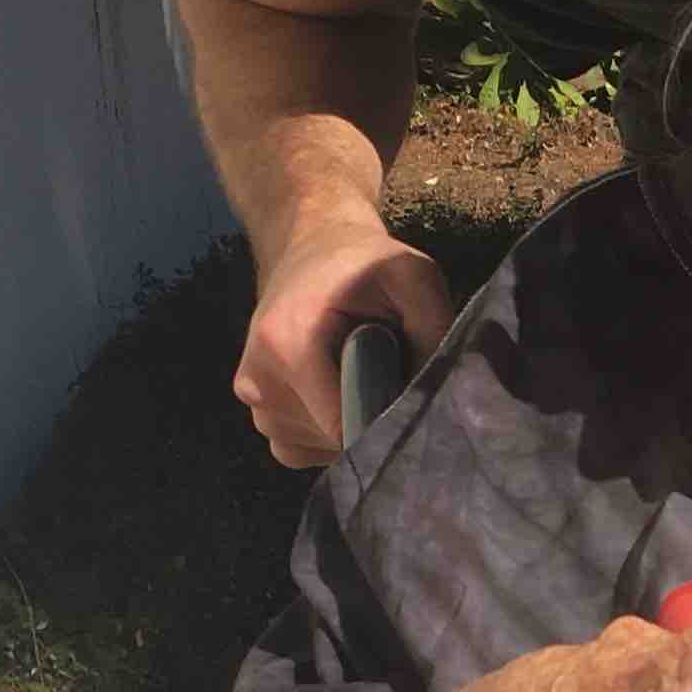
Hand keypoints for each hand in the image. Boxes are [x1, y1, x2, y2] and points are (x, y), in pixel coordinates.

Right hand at [236, 207, 452, 465]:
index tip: (406, 398)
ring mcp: (251, 396)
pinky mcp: (253, 403)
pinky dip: (321, 432)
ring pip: (311, 446)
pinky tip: (339, 392)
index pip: (343, 425)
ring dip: (344, 428)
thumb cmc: (365, 263)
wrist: (312, 246)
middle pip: (329, 439)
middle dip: (368, 420)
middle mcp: (258, 379)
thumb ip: (432, 327)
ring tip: (359, 377)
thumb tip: (440, 394)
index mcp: (290, 345)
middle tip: (387, 375)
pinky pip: (292, 445)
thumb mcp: (412, 275)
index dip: (384, 422)